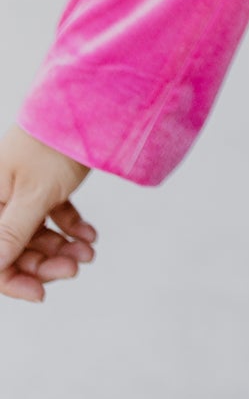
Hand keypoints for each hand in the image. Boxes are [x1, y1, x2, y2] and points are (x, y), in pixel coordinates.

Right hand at [0, 125, 96, 302]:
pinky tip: (89, 237)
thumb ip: (11, 235)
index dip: (13, 280)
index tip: (41, 293)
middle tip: (75, 266)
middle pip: (16, 247)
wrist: (87, 104)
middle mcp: (1, 197)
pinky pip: (55, 215)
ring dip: (62, 248)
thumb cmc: (52, 144)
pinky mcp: (47, 182)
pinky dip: (72, 228)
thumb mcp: (32, 196)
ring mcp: (24, 189)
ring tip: (87, 251)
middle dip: (46, 262)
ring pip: (38, 233)